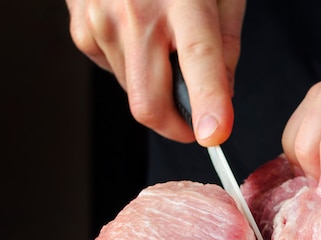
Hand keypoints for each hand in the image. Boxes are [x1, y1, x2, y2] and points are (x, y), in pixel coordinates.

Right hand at [65, 0, 245, 144]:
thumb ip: (226, 47)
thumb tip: (223, 98)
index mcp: (182, 0)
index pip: (199, 60)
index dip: (208, 102)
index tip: (213, 135)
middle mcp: (136, 13)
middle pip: (149, 104)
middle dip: (176, 127)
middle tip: (197, 122)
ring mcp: (102, 23)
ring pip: (133, 93)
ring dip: (156, 89)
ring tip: (165, 48)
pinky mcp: (82, 31)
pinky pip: (113, 73)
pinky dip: (133, 70)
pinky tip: (140, 37)